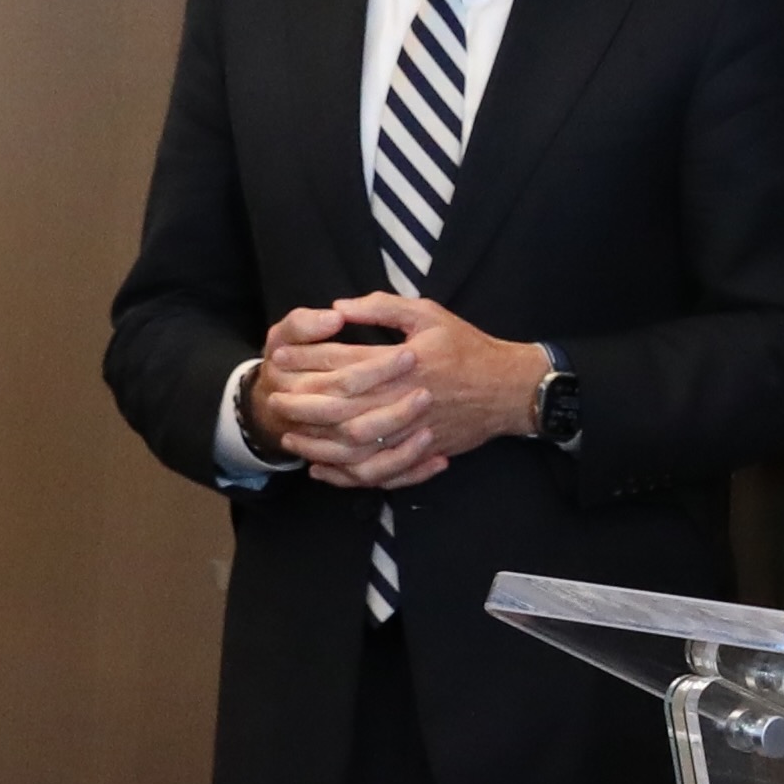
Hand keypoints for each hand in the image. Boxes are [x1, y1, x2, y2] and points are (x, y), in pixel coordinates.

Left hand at [246, 295, 552, 493]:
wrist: (510, 389)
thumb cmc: (467, 347)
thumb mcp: (428, 314)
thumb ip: (382, 308)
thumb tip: (338, 308)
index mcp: (402, 362)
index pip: (342, 363)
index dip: (307, 361)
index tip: (280, 358)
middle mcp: (402, 399)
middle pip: (339, 408)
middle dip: (302, 405)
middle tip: (274, 399)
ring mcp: (411, 431)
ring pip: (353, 446)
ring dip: (317, 444)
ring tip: (290, 437)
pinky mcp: (418, 452)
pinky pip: (377, 472)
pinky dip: (346, 475)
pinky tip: (323, 470)